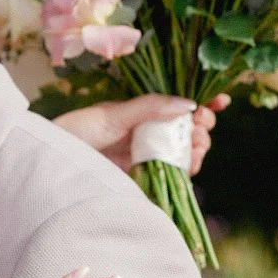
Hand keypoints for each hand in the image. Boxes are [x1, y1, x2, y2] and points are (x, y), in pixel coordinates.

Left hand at [54, 93, 230, 175]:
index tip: (221, 101)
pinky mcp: (144, 176)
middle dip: (202, 126)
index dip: (204, 102)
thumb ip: (150, 107)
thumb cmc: (78, 131)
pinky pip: (173, 173)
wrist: (55, 161)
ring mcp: (147, 153)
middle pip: (187, 128)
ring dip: (197, 147)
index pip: (180, 104)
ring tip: (196, 146)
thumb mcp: (115, 114)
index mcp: (143, 110)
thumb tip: (188, 104)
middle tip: (200, 127)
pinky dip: (186, 169)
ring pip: (184, 151)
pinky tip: (190, 164)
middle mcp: (148, 131)